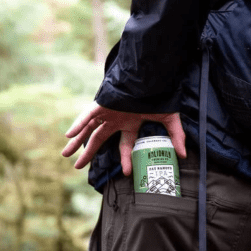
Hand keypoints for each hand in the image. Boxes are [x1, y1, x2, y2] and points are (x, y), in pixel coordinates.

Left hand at [61, 102, 186, 175]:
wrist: (152, 77)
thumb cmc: (159, 95)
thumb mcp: (169, 120)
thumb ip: (176, 136)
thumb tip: (185, 154)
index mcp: (130, 123)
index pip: (125, 145)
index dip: (126, 159)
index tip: (128, 173)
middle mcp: (116, 119)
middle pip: (98, 139)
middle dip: (88, 153)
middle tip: (78, 167)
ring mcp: (107, 112)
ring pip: (88, 129)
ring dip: (76, 142)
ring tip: (65, 154)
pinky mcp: (102, 105)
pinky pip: (87, 116)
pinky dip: (78, 125)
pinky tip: (68, 135)